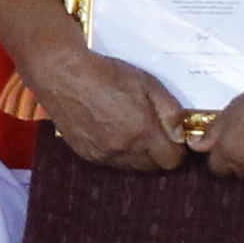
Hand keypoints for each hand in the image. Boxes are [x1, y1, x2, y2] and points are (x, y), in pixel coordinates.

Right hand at [30, 44, 191, 174]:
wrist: (62, 75)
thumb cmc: (106, 74)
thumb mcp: (148, 83)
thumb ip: (170, 112)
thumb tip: (181, 134)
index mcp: (142, 132)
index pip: (172, 161)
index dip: (176, 148)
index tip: (171, 135)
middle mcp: (123, 150)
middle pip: (154, 168)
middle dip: (158, 153)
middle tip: (152, 130)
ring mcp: (104, 156)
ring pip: (133, 167)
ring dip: (138, 154)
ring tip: (130, 129)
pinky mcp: (87, 155)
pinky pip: (112, 163)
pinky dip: (117, 152)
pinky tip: (111, 131)